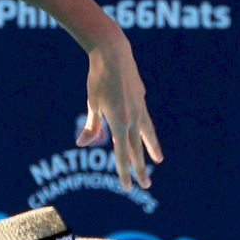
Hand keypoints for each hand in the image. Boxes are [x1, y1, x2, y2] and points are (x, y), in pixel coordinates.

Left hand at [78, 39, 162, 189]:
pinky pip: (146, 120)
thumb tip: (82, 144)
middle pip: (137, 148)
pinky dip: (148, 130)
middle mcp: (133, 117)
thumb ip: (91, 126)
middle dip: (140, 168)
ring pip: (146, 134)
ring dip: (151, 149)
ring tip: (158, 161)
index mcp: (119, 121)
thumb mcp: (92, 103)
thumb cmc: (98, 79)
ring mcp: (139, 107)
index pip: (121, 152)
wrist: (114, 54)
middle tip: (145, 185)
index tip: (127, 186)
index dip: (124, 171)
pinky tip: (149, 135)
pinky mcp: (141, 98)